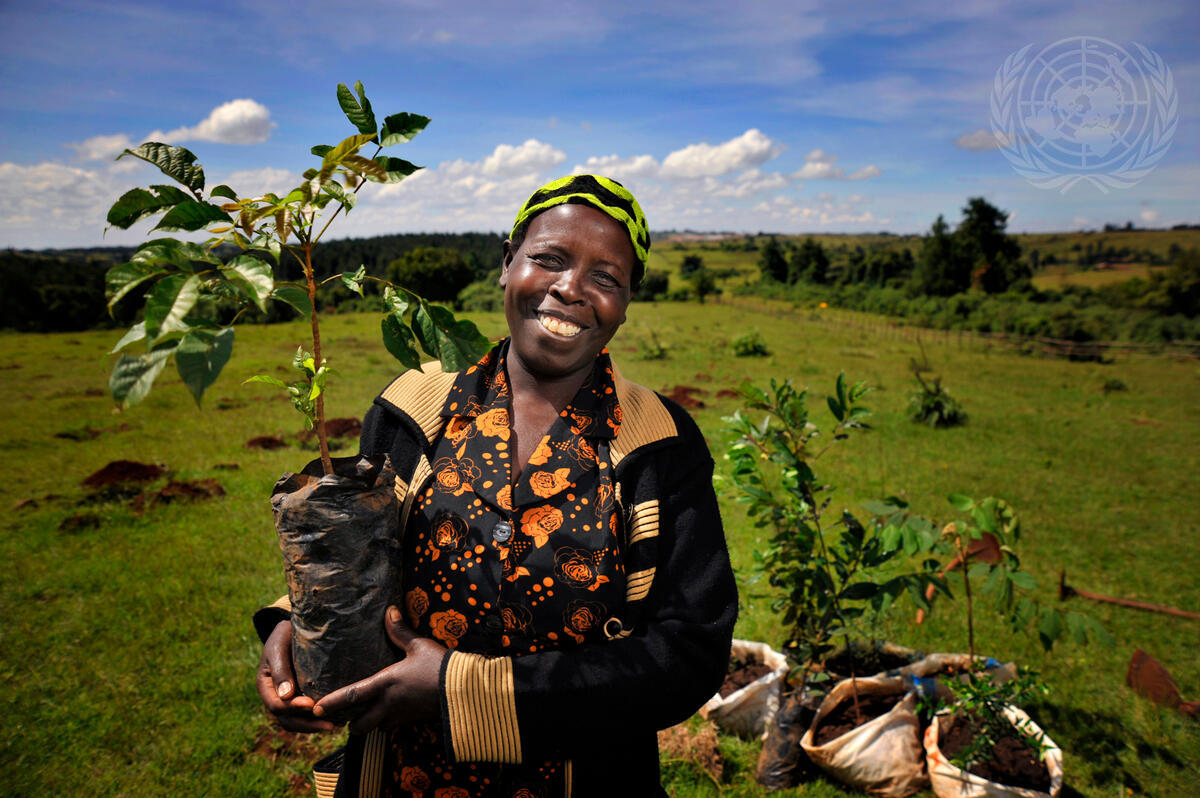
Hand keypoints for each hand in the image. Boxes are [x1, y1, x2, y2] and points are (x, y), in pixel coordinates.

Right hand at [256, 620, 335, 732]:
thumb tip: (286, 696)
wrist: (293, 630)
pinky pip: (309, 714)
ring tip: (337, 725)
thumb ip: (280, 670)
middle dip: (308, 725)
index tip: (311, 704)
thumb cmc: (284, 636)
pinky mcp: (303, 697)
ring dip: (315, 725)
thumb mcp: (278, 648)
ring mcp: (289, 699)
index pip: (276, 705)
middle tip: (330, 725)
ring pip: (299, 721)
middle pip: (288, 720)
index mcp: (266, 686)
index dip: (293, 708)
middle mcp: (276, 697)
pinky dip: (320, 717)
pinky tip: (338, 716)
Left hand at [313, 606, 447, 732]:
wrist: (463, 689)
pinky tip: (395, 714)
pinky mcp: (416, 721)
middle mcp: (389, 704)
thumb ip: (400, 631)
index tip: (317, 707)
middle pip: (361, 724)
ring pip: (378, 728)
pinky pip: (396, 727)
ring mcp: (403, 716)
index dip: (333, 702)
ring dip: (372, 724)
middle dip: (352, 723)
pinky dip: (391, 723)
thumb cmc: (438, 665)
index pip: (352, 695)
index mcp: (385, 684)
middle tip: (346, 717)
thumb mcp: (419, 645)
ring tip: (370, 716)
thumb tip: (389, 611)